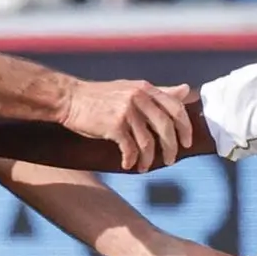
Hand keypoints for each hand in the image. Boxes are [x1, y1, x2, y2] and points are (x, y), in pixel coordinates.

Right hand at [61, 79, 193, 171]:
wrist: (70, 98)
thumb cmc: (100, 96)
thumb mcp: (132, 88)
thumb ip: (160, 92)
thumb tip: (187, 89)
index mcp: (146, 88)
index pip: (176, 108)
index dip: (185, 127)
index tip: (186, 142)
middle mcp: (139, 97)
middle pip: (166, 127)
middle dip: (171, 147)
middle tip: (170, 160)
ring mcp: (127, 111)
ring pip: (148, 142)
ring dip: (149, 159)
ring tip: (145, 167)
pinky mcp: (114, 125)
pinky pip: (130, 149)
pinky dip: (131, 160)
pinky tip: (128, 164)